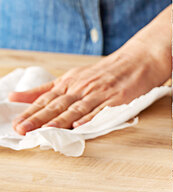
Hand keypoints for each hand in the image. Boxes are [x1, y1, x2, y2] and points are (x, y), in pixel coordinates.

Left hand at [9, 6, 171, 133]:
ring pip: (77, 109)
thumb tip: (14, 97)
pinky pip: (101, 110)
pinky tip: (80, 125)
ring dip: (60, 120)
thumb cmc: (105, 71)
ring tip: (45, 131)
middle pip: (58, 105)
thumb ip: (44, 90)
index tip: (16, 124)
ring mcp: (100, 93)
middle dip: (39, 119)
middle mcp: (82, 87)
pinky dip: (90, 118)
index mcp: (70, 82)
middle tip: (22, 130)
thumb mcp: (72, 77)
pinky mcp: (117, 99)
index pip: (46, 99)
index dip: (30, 112)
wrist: (138, 60)